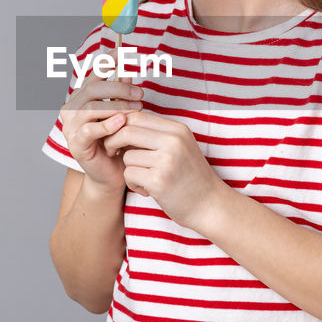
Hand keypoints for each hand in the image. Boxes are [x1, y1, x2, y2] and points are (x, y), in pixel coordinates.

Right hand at [58, 68, 142, 192]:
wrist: (112, 174)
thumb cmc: (118, 141)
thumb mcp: (123, 113)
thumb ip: (122, 93)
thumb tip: (128, 71)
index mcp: (82, 97)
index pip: (93, 74)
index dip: (106, 61)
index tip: (122, 51)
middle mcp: (72, 108)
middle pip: (92, 88)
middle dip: (118, 88)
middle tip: (140, 94)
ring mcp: (71, 126)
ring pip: (91, 107)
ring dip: (116, 106)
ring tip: (137, 109)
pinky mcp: (75, 143)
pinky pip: (90, 129)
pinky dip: (107, 124)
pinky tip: (122, 122)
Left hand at [101, 111, 227, 230]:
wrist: (209, 205)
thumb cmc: (190, 177)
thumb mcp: (180, 147)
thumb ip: (156, 134)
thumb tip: (122, 124)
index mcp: (178, 130)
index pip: (137, 116)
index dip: (120, 125)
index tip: (116, 138)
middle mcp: (173, 141)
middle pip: (127, 131)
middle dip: (113, 142)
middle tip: (113, 153)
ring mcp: (167, 161)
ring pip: (127, 156)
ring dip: (128, 169)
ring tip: (144, 179)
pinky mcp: (159, 181)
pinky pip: (129, 174)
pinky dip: (132, 184)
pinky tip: (146, 190)